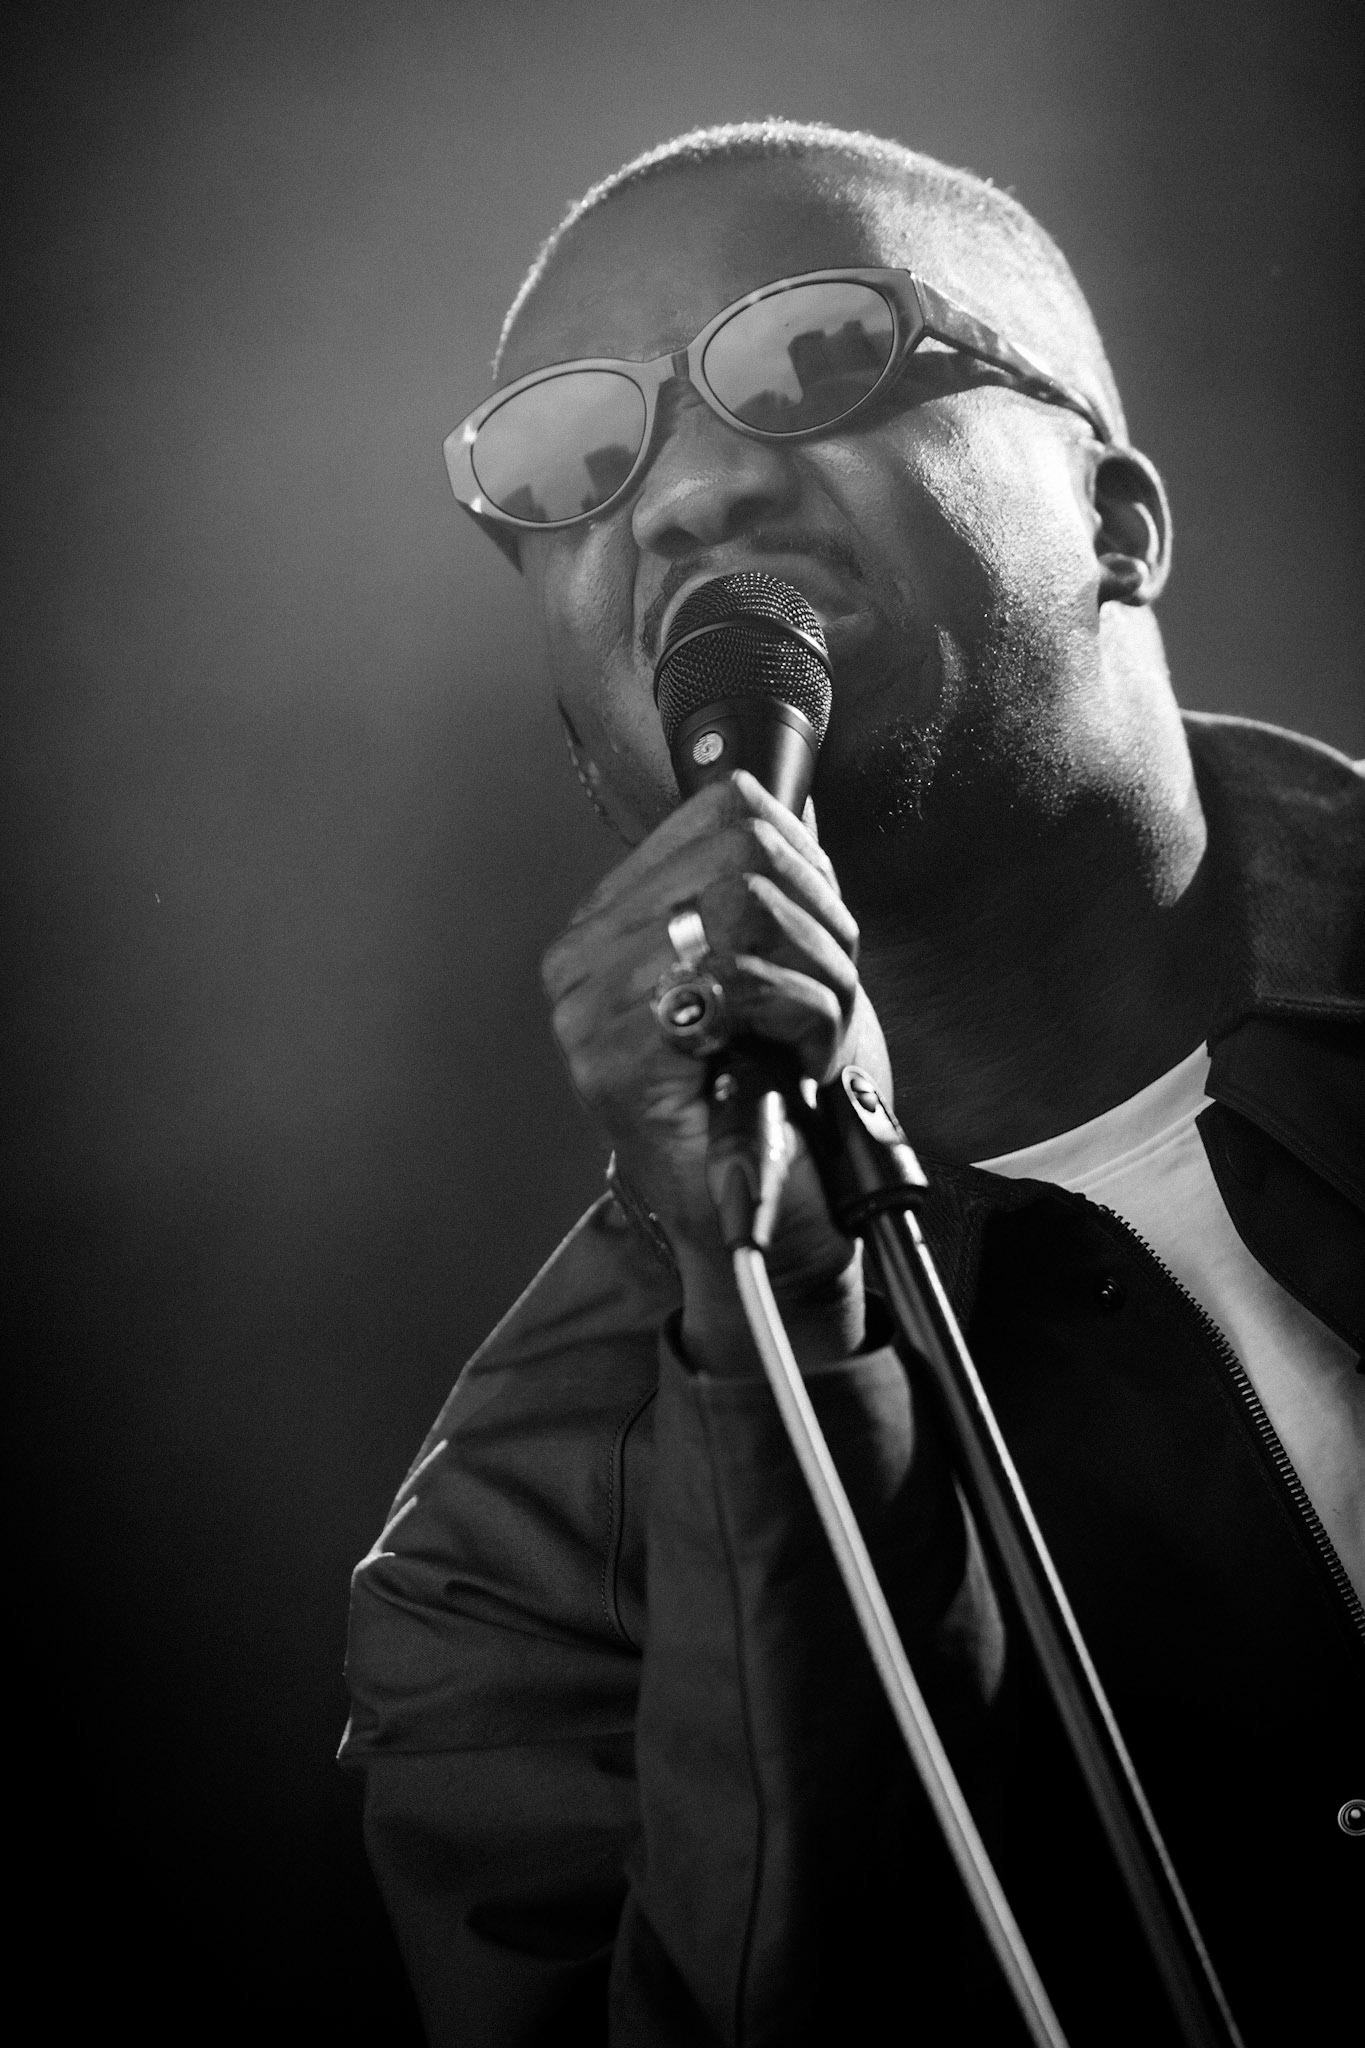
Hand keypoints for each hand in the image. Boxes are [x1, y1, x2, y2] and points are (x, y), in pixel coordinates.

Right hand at [542, 772, 891, 1368]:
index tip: (818, 941)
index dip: (808, 867)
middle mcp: (581, 960)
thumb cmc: (782, 1111)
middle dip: (820, 925)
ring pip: (750, 907)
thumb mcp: (782, 972)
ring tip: (807, 1037)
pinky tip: (794, 1064)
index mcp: (611, 925)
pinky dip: (807, 1020)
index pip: (725, 811)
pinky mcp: (617, 1060)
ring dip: (820, 979)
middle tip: (821, 1001)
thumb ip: (768, 887)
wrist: (776, 1231)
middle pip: (744, 850)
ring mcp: (588, 1010)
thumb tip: (785, 801)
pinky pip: (744, 978)